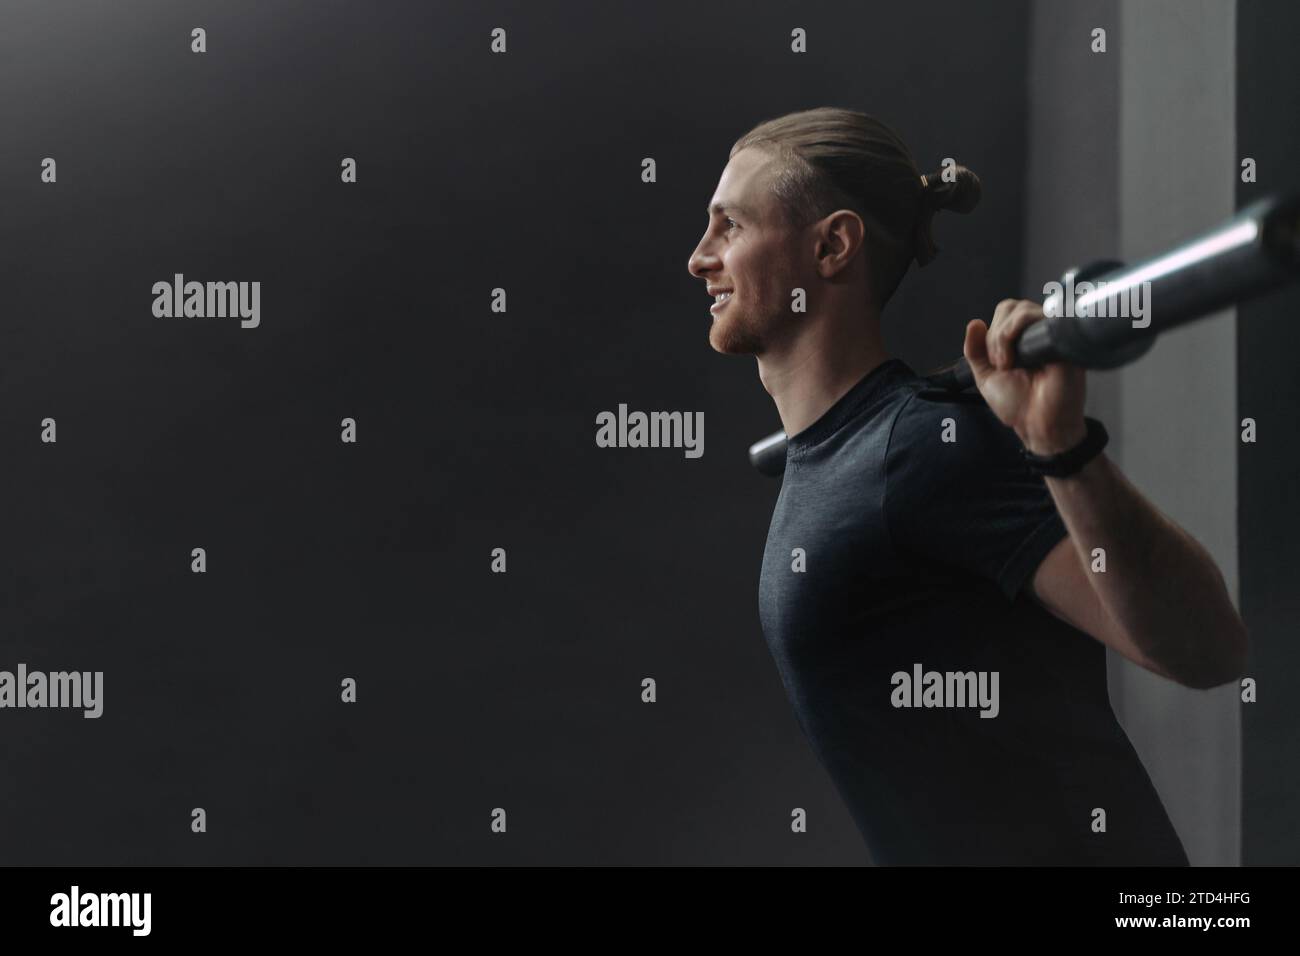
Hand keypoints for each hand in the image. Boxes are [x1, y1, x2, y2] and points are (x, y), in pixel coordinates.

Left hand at [963, 299, 1086, 455]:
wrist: (1039, 425)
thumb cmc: (1019, 406)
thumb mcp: (986, 377)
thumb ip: (975, 351)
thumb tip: (974, 323)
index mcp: (1022, 339)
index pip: (1006, 312)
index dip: (993, 333)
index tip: (995, 362)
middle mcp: (1038, 335)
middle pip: (1013, 307)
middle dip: (997, 335)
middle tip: (1001, 364)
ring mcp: (1051, 336)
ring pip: (1023, 310)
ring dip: (1005, 336)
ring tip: (1009, 364)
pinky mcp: (1062, 341)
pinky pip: (1040, 319)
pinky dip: (1019, 331)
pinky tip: (1019, 358)